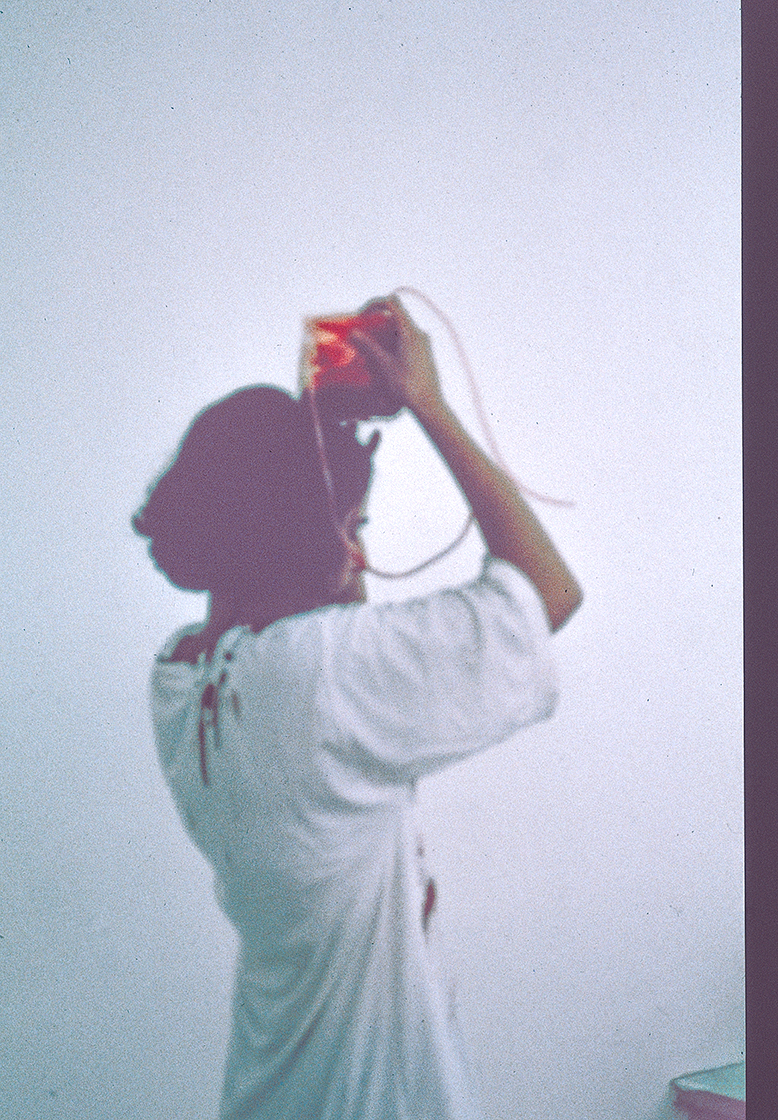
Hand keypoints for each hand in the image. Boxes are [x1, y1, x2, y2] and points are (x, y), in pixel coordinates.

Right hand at [349, 296, 444, 418]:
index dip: (374, 303)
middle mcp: (419, 332)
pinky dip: (393, 342)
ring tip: (370, 349)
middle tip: (362, 334)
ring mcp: (424, 343)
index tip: (361, 316)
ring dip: (384, 333)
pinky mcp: (424, 353)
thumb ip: (368, 346)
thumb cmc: (407, 385)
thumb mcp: (384, 365)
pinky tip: (384, 358)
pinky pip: (407, 339)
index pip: (392, 302)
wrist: (429, 404)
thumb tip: (353, 333)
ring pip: (401, 328)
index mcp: (410, 331)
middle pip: (396, 315)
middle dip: (377, 321)